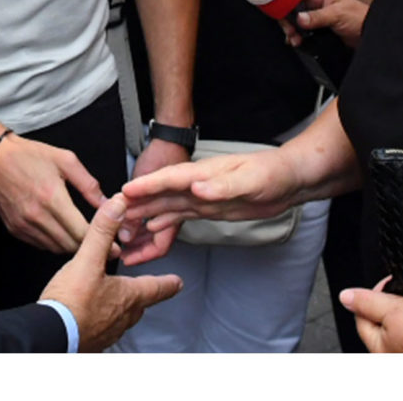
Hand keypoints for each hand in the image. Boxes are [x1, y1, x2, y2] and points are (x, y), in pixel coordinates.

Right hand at [0, 132, 104, 253]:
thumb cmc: (31, 156)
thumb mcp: (66, 160)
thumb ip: (89, 184)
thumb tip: (108, 204)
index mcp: (52, 197)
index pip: (81, 231)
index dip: (101, 241)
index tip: (115, 246)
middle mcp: (37, 215)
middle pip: (70, 245)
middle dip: (89, 246)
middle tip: (104, 244)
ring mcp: (24, 225)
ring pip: (56, 248)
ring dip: (72, 246)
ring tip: (85, 240)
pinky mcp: (15, 230)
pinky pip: (41, 245)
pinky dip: (55, 243)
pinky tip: (63, 232)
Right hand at [39, 193, 183, 350]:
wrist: (51, 336)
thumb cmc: (71, 303)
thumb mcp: (87, 260)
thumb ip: (103, 232)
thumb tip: (118, 205)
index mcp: (128, 296)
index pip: (156, 288)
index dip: (168, 283)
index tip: (177, 282)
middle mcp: (123, 317)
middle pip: (140, 304)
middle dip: (143, 293)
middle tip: (146, 287)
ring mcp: (108, 332)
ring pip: (123, 317)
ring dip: (122, 306)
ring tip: (115, 297)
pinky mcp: (92, 340)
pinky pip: (104, 327)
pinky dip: (103, 317)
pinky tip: (91, 313)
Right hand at [116, 145, 301, 265]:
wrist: (289, 179)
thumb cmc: (272, 173)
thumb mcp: (249, 180)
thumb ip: (222, 186)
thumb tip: (196, 189)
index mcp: (202, 173)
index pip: (168, 179)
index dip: (146, 186)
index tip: (123, 193)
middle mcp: (197, 184)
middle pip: (160, 195)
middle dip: (137, 205)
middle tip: (113, 217)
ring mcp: (201, 196)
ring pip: (167, 207)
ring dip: (146, 216)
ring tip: (125, 227)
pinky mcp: (209, 207)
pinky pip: (181, 216)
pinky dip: (164, 223)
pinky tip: (151, 229)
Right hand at [289, 0, 367, 47]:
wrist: (370, 34)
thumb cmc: (360, 17)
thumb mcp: (337, 14)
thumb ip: (317, 16)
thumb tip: (300, 19)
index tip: (280, 10)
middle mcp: (316, 4)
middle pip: (293, 8)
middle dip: (288, 20)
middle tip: (290, 30)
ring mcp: (316, 17)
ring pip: (296, 21)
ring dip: (292, 30)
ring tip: (294, 38)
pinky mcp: (318, 30)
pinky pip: (302, 32)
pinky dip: (298, 37)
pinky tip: (297, 41)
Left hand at [342, 279, 402, 351]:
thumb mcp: (392, 308)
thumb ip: (366, 302)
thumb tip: (345, 297)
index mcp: (379, 352)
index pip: (361, 321)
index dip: (369, 297)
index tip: (386, 285)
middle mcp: (394, 359)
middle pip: (380, 327)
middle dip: (386, 307)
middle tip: (400, 294)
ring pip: (400, 330)